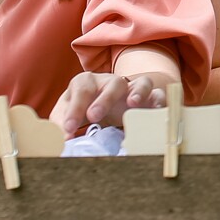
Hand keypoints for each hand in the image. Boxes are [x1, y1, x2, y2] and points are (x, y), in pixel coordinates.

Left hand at [49, 72, 167, 135]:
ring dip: (138, 92)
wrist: (105, 102)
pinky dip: (159, 101)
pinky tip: (156, 111)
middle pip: (112, 84)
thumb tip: (59, 138)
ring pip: (141, 83)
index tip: (68, 131)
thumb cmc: (83, 106)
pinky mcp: (149, 97)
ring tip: (133, 105)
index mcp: (87, 82)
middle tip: (93, 117)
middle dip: (103, 100)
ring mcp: (133, 87)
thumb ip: (61, 123)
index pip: (81, 91)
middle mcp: (112, 81)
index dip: (74, 110)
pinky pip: (159, 95)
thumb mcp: (66, 112)